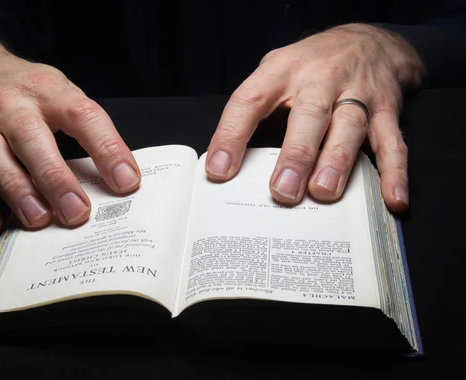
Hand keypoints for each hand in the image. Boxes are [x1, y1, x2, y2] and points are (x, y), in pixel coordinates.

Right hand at [0, 30, 140, 236]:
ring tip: (39, 220)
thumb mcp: (55, 89)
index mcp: (47, 90)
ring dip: (18, 192)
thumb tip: (117, 175)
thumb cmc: (20, 86)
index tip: (126, 181)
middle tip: (77, 213)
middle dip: (56, 179)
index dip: (107, 148)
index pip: (83, 116)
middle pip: (34, 140)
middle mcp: (11, 104)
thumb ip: (81, 126)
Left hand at [206, 23, 423, 211]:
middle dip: (296, 154)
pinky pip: (392, 142)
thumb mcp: (273, 72)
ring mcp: (357, 92)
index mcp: (281, 71)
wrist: (367, 40)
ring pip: (350, 126)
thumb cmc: (308, 66)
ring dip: (337, 161)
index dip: (231, 135)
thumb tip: (226, 164)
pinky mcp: (386, 109)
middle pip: (308, 115)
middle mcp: (320, 79)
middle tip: (283, 190)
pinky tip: (393, 199)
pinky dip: (395, 172)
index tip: (219, 171)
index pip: (249, 101)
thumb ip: (253, 109)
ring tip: (324, 192)